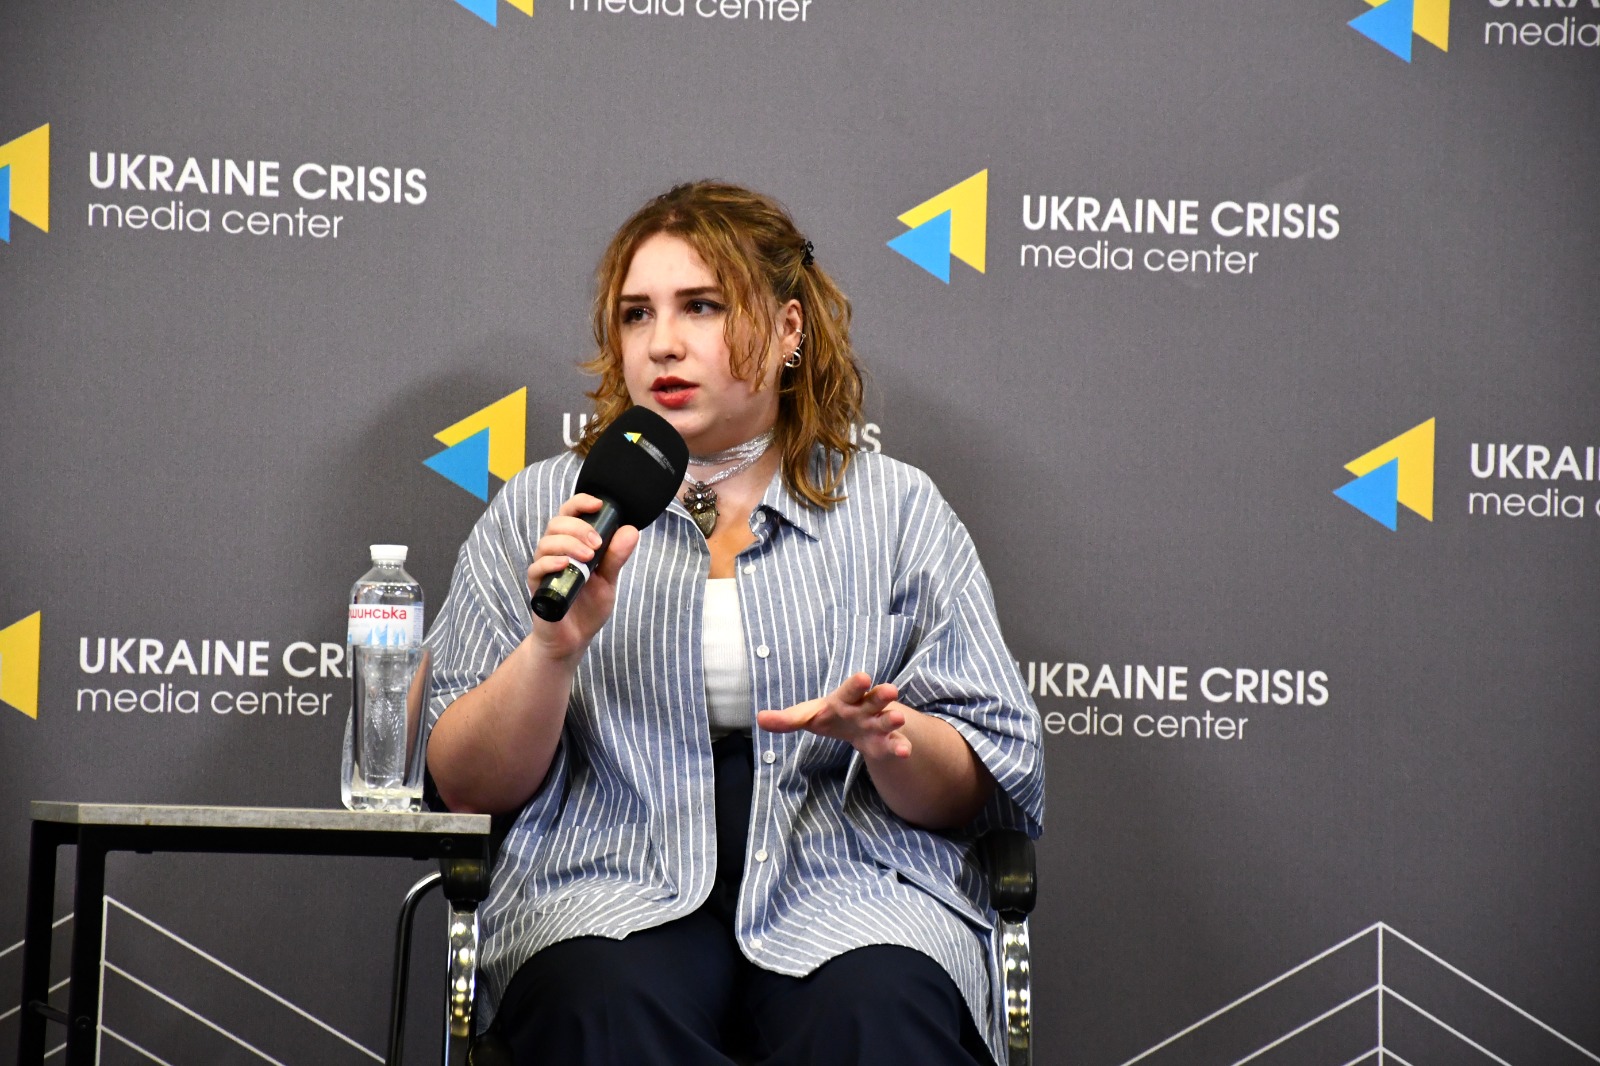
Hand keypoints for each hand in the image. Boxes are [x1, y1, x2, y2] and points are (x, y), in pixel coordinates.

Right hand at [525, 493, 638, 659]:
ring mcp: (544, 569)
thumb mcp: (608, 581)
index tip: (599, 504)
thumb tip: (631, 530)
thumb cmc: (588, 608)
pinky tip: (566, 565)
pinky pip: (536, 568)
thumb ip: (616, 557)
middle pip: (557, 523)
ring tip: (588, 557)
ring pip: (546, 542)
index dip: (581, 503)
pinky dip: (550, 563)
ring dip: (568, 543)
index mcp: (572, 545)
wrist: (574, 639)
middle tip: (597, 544)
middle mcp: (555, 552)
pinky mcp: (537, 587)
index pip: (570, 514)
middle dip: (579, 528)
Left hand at [756, 673, 910, 759]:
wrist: (854, 727)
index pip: (850, 689)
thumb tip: (759, 719)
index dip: (856, 684)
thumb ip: (787, 719)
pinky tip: (905, 752)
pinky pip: (893, 744)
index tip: (863, 677)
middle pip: (874, 699)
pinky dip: (899, 748)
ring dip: (892, 720)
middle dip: (881, 695)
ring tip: (897, 719)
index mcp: (846, 699)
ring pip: (886, 720)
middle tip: (890, 690)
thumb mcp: (808, 716)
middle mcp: (865, 708)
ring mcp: (877, 725)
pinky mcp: (884, 743)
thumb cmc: (830, 716)